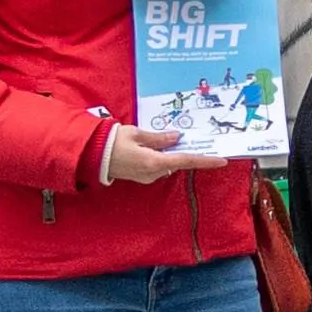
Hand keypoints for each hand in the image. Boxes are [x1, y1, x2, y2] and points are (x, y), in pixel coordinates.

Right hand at [98, 124, 242, 184]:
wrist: (88, 156)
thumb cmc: (111, 142)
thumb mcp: (137, 134)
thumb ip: (159, 138)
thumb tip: (177, 138)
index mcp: (153, 162)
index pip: (185, 161)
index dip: (205, 161)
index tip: (222, 161)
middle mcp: (152, 173)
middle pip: (178, 163)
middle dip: (187, 153)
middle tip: (196, 142)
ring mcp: (145, 177)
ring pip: (167, 165)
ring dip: (171, 154)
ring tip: (171, 140)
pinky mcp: (139, 177)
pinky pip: (157, 167)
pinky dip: (161, 158)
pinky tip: (157, 148)